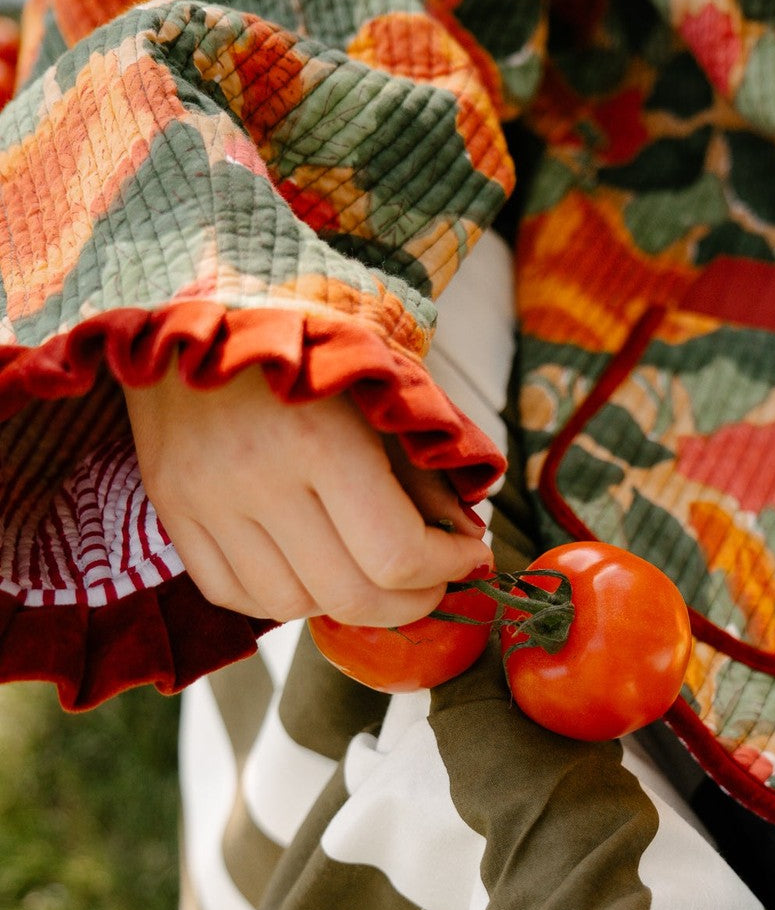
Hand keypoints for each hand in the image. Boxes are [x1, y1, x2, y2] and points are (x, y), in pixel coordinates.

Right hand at [123, 363, 493, 626]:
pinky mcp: (171, 507)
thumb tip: (465, 541)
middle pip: (347, 596)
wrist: (200, 304)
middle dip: (409, 600)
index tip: (469, 556)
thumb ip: (427, 465)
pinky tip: (308, 569)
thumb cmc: (310, 341)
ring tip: (366, 570)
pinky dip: (279, 598)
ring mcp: (205, 499)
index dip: (446, 569)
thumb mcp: (382, 385)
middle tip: (430, 580)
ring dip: (341, 602)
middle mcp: (256, 477)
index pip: (395, 554)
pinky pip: (231, 593)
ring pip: (290, 605)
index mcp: (320, 439)